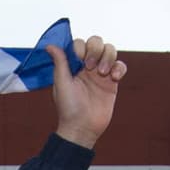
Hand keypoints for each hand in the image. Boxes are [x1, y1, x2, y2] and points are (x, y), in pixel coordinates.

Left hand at [48, 34, 125, 148]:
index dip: (82, 47)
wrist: (83, 127)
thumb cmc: (68, 107)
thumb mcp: (61, 83)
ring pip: (110, 50)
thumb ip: (60, 62)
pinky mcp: (112, 82)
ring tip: (102, 73)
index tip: (80, 60)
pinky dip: (119, 68)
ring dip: (108, 57)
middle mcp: (87, 66)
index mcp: (73, 65)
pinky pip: (120, 66)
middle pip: (96, 42)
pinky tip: (113, 78)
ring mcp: (101, 73)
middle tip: (90, 67)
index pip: (80, 44)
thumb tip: (49, 45)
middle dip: (96, 49)